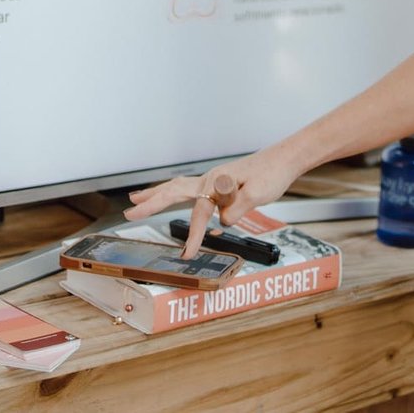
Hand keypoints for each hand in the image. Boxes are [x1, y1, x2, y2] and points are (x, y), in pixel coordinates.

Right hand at [124, 148, 301, 257]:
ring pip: (177, 187)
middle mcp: (210, 178)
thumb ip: (237, 207)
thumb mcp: (259, 194)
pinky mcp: (217, 182)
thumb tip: (221, 221)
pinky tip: (167, 195)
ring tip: (136, 199)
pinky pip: (187, 189)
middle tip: (129, 212)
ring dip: (155, 194)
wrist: (284, 159)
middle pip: (173, 191)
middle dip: (150, 203)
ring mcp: (212, 179)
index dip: (194, 235)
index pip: (200, 212)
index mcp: (217, 181)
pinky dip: (171, 192)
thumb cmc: (273, 174)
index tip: (187, 254)